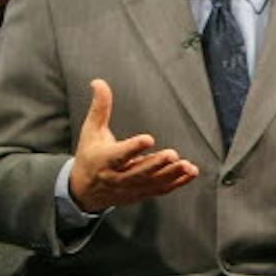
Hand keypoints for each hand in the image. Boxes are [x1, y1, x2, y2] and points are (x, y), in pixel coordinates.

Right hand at [68, 78, 197, 211]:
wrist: (85, 191)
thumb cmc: (90, 156)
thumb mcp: (91, 131)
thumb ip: (99, 108)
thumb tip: (98, 82)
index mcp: (104, 160)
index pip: (119, 155)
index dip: (133, 148)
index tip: (149, 139)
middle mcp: (117, 177)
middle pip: (139, 172)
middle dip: (156, 164)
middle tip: (172, 154)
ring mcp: (131, 188)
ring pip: (152, 183)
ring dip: (171, 174)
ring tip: (187, 165)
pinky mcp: (141, 193)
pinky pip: (161, 190)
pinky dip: (177, 183)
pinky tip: (190, 172)